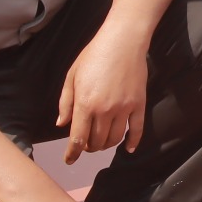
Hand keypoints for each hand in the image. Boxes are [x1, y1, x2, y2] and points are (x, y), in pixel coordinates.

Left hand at [56, 30, 148, 161]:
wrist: (123, 41)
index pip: (78, 138)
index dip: (72, 153)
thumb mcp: (72, 75)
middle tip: (86, 143)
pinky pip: (136, 130)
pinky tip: (128, 148)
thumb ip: (66, 102)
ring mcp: (124, 108)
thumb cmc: (94, 55)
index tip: (69, 160)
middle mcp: (104, 110)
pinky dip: (132, 142)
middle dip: (88, 147)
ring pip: (114, 139)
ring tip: (101, 141)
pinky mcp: (138, 104)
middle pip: (96, 142)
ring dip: (106, 145)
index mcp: (85, 103)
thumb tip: (62, 124)